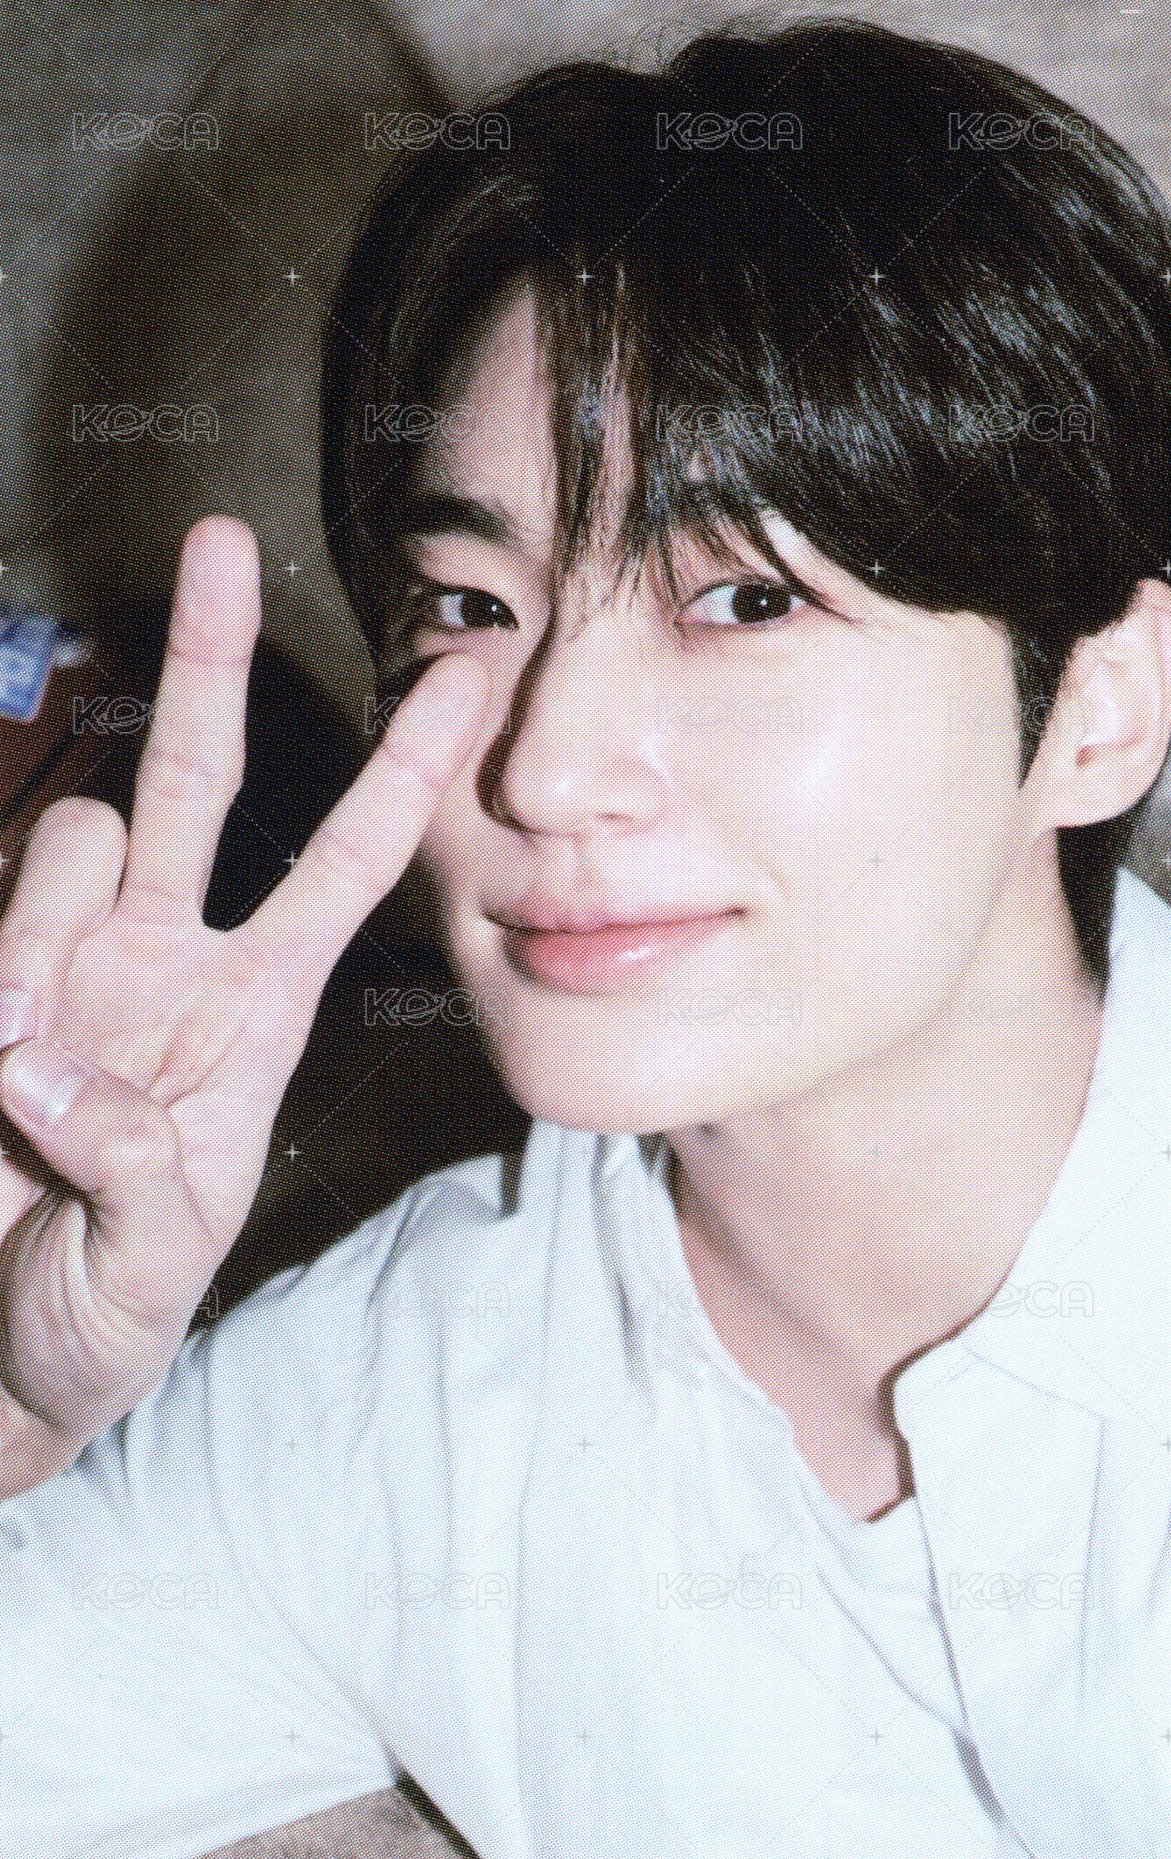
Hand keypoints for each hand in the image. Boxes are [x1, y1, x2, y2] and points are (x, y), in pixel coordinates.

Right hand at [0, 515, 487, 1498]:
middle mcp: (161, 961)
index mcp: (250, 1014)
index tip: (463, 678)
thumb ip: (128, 1169)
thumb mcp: (152, 1265)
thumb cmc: (101, 1314)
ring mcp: (60, 962)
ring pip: (71, 839)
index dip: (398, 778)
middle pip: (194, 779)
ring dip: (47, 930)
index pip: (339, 869)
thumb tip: (41, 1060)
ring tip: (24, 1081)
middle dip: (209, 662)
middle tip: (218, 544)